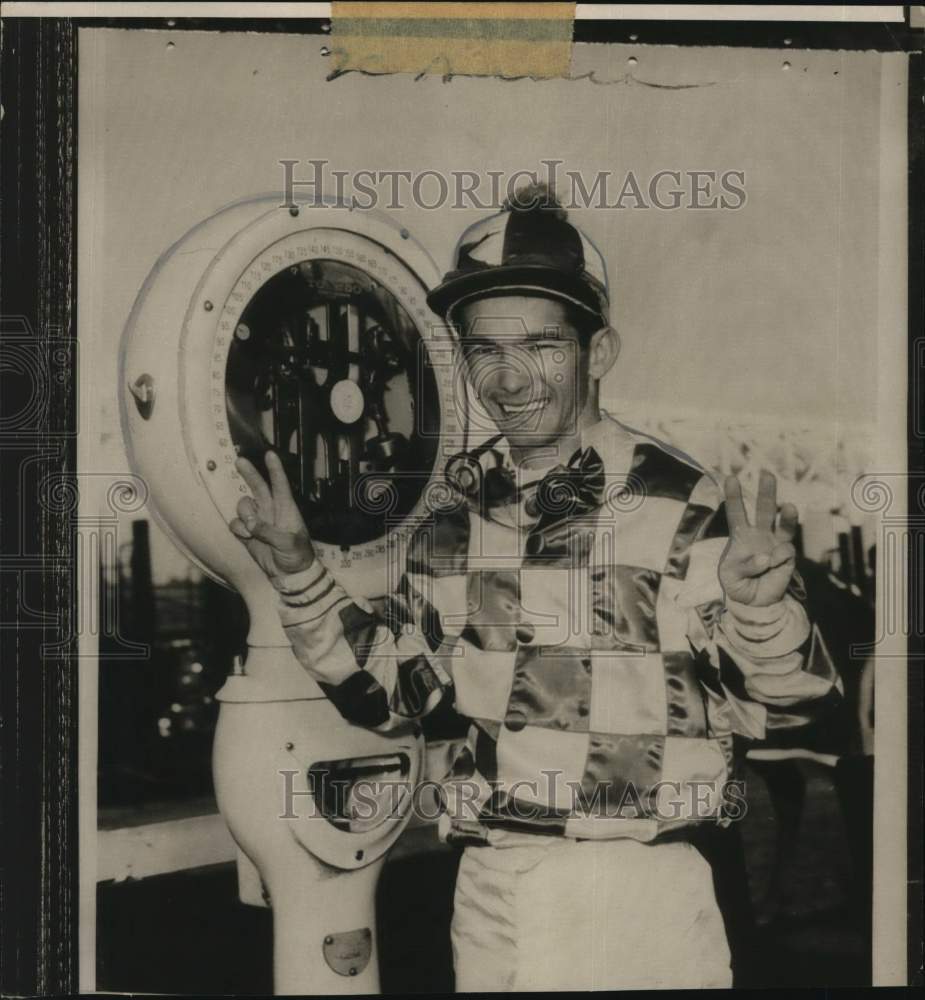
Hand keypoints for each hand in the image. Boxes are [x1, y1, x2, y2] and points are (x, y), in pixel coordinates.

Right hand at [229, 451, 314, 577]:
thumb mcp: (288, 543)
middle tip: (239, 461)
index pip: (280, 484)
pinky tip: (246, 537)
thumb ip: (268, 532)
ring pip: (244, 506)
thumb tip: (250, 524)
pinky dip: (238, 528)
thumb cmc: (297, 556)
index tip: (270, 454)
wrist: (290, 575)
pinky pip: (236, 523)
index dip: (275, 469)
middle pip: (258, 487)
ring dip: (244, 514)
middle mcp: (271, 511)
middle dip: (249, 473)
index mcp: (286, 509)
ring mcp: (259, 521)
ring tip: (251, 529)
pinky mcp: (248, 533)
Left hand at [718, 470, 797, 606]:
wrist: (753, 602)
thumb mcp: (729, 576)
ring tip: (789, 507)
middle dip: (767, 492)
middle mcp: (760, 535)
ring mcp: (776, 544)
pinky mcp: (788, 558)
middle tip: (767, 474)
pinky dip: (777, 559)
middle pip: (765, 510)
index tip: (731, 478)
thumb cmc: (737, 584)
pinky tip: (771, 567)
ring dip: (787, 515)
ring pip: (784, 524)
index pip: (736, 512)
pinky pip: (785, 553)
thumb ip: (744, 566)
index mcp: (740, 535)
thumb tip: (767, 558)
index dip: (734, 496)